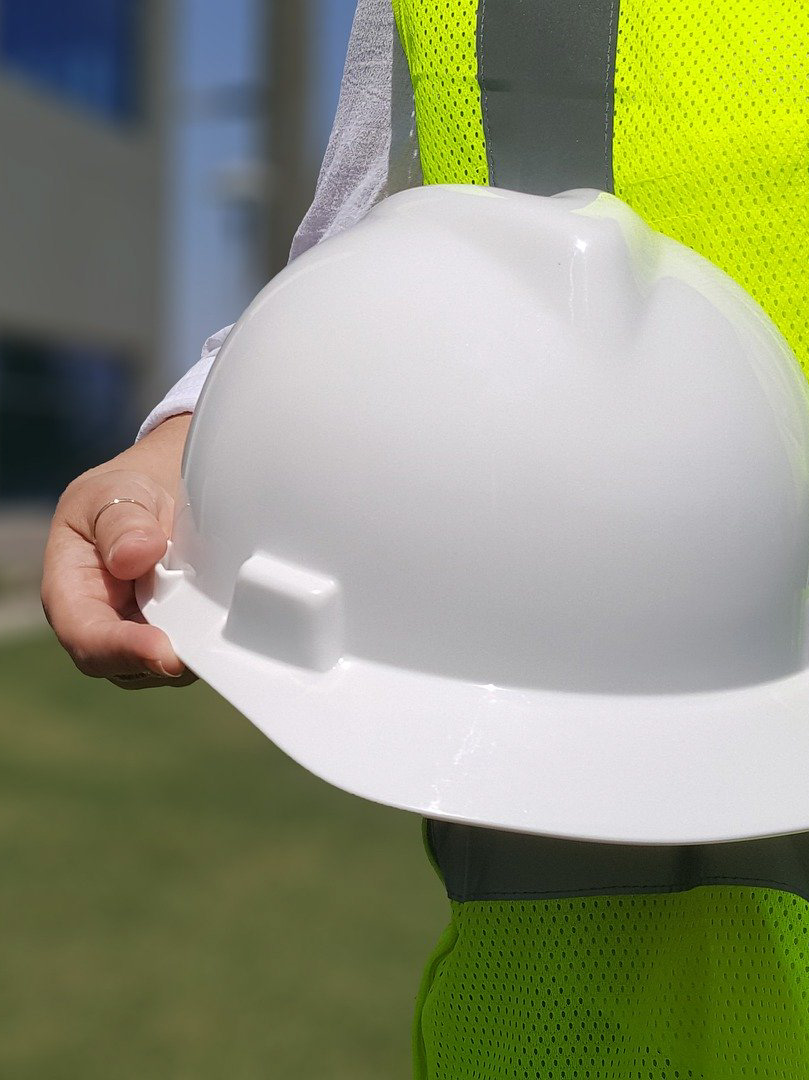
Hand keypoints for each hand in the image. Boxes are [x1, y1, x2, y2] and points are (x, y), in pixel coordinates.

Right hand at [41, 415, 195, 689]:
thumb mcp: (116, 491)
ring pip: (164, 667)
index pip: (87, 637)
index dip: (123, 650)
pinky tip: (228, 619)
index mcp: (70, 591)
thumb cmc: (125, 493)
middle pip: (128, 666)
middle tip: (207, 646)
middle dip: (167, 660)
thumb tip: (133, 556)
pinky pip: (191, 651)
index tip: (164, 651)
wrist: (159, 488)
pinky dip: (209, 641)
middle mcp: (101, 623)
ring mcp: (139, 635)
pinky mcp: (174, 635)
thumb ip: (121, 522)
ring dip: (193, 652)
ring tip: (220, 622)